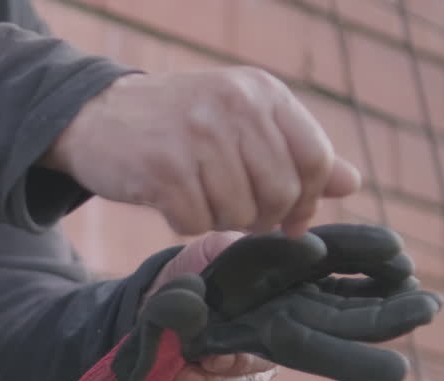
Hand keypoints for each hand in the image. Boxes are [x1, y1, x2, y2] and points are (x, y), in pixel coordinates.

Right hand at [43, 68, 362, 236]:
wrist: (94, 116)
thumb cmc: (174, 124)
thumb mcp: (239, 122)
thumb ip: (293, 150)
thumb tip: (350, 183)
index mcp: (261, 93)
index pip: (314, 158)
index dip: (307, 200)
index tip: (290, 221)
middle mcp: (234, 106)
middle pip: (279, 192)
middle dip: (259, 217)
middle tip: (233, 212)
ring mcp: (197, 136)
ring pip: (236, 212)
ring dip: (216, 219)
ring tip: (195, 198)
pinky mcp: (163, 168)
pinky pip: (194, 223)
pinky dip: (182, 223)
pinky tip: (168, 201)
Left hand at [150, 231, 279, 380]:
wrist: (150, 305)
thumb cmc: (189, 276)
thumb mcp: (210, 253)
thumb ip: (234, 249)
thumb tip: (264, 248)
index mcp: (268, 315)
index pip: (279, 336)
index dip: (252, 348)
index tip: (219, 350)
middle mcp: (263, 347)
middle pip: (260, 370)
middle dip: (226, 372)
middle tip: (195, 364)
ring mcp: (245, 375)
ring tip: (182, 379)